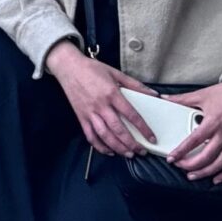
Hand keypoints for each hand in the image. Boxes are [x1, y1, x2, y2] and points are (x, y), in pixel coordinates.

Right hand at [45, 41, 149, 157]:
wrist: (68, 66)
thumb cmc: (92, 68)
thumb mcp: (115, 72)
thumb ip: (134, 84)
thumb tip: (153, 94)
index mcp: (111, 93)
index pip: (131, 114)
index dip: (143, 128)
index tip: (151, 138)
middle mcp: (101, 105)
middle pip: (118, 129)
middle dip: (132, 144)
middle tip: (141, 151)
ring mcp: (90, 112)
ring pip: (105, 136)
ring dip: (118, 148)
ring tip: (129, 154)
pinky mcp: (81, 117)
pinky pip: (90, 136)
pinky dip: (100, 146)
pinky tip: (110, 151)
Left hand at [165, 79, 221, 181]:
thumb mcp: (201, 94)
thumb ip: (182, 99)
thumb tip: (165, 98)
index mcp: (212, 122)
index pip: (194, 141)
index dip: (181, 151)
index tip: (172, 158)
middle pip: (206, 157)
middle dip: (191, 165)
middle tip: (179, 167)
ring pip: (219, 164)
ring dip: (205, 173)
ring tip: (192, 176)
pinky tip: (215, 179)